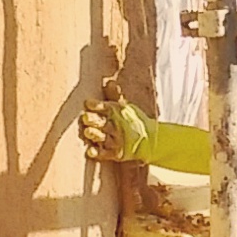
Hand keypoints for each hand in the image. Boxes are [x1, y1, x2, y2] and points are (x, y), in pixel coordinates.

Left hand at [80, 82, 210, 174]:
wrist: (150, 140)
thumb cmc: (133, 121)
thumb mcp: (127, 107)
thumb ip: (115, 96)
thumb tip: (109, 82)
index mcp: (117, 113)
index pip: (106, 107)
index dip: (97, 105)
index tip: (88, 103)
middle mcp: (116, 126)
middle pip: (103, 123)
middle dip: (95, 120)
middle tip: (86, 117)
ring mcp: (116, 141)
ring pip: (103, 138)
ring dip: (95, 135)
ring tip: (88, 132)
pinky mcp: (116, 153)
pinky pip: (105, 154)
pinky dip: (98, 153)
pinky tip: (90, 152)